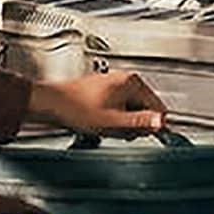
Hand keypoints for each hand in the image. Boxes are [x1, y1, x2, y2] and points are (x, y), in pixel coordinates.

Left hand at [27, 69, 166, 139]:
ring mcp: (115, 86)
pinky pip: (119, 111)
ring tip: (106, 126)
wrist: (52, 104)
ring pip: (131, 112)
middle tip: (116, 129)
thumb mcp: (113, 122)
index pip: (158, 108)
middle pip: (145, 110)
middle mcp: (125, 81)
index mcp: (132, 83)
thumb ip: (140, 123)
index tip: (139, 133)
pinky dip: (113, 121)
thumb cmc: (77, 109)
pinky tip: (101, 123)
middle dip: (134, 125)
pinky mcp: (106, 93)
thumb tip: (161, 123)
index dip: (150, 125)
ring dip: (123, 124)